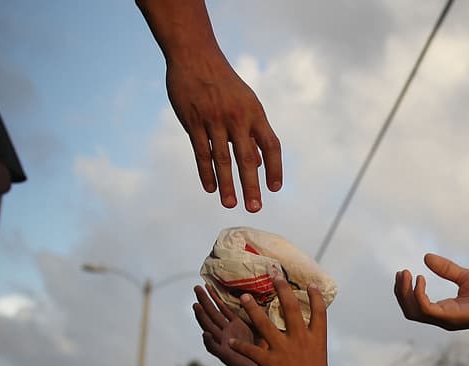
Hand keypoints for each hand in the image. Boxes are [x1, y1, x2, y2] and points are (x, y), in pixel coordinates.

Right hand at [165, 53, 281, 211]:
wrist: (195, 55)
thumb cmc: (224, 83)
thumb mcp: (246, 103)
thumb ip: (251, 133)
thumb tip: (259, 163)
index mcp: (255, 113)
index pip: (271, 145)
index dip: (274, 168)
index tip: (274, 188)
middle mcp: (237, 118)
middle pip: (247, 157)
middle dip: (251, 185)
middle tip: (255, 207)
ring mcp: (214, 120)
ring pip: (222, 158)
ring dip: (227, 184)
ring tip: (230, 204)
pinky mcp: (193, 121)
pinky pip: (201, 152)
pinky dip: (206, 172)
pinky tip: (210, 187)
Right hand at [194, 284, 260, 365]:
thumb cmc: (266, 350)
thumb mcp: (263, 328)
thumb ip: (261, 314)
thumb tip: (267, 297)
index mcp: (236, 324)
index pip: (222, 307)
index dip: (215, 296)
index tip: (208, 283)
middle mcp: (227, 332)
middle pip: (212, 313)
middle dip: (204, 300)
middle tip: (196, 287)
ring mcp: (225, 343)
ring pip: (209, 327)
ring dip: (202, 317)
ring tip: (196, 306)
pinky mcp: (226, 356)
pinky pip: (214, 348)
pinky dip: (209, 342)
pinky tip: (206, 334)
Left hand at [227, 273, 331, 365]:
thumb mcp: (318, 360)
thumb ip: (310, 346)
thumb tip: (308, 338)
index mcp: (316, 339)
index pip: (318, 312)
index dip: (315, 297)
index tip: (311, 283)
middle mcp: (300, 340)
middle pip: (291, 309)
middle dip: (282, 289)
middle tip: (273, 274)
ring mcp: (284, 351)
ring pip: (265, 324)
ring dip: (252, 309)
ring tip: (243, 297)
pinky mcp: (271, 363)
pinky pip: (251, 351)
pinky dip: (238, 347)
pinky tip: (227, 341)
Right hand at [394, 254, 468, 332]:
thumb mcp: (465, 277)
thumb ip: (447, 269)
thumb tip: (426, 257)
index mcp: (444, 310)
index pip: (416, 306)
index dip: (406, 290)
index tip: (404, 272)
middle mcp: (442, 317)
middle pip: (410, 310)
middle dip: (401, 292)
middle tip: (401, 272)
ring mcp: (445, 319)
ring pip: (413, 311)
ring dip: (405, 292)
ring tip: (406, 273)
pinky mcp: (451, 316)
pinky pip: (426, 308)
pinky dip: (419, 293)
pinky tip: (421, 278)